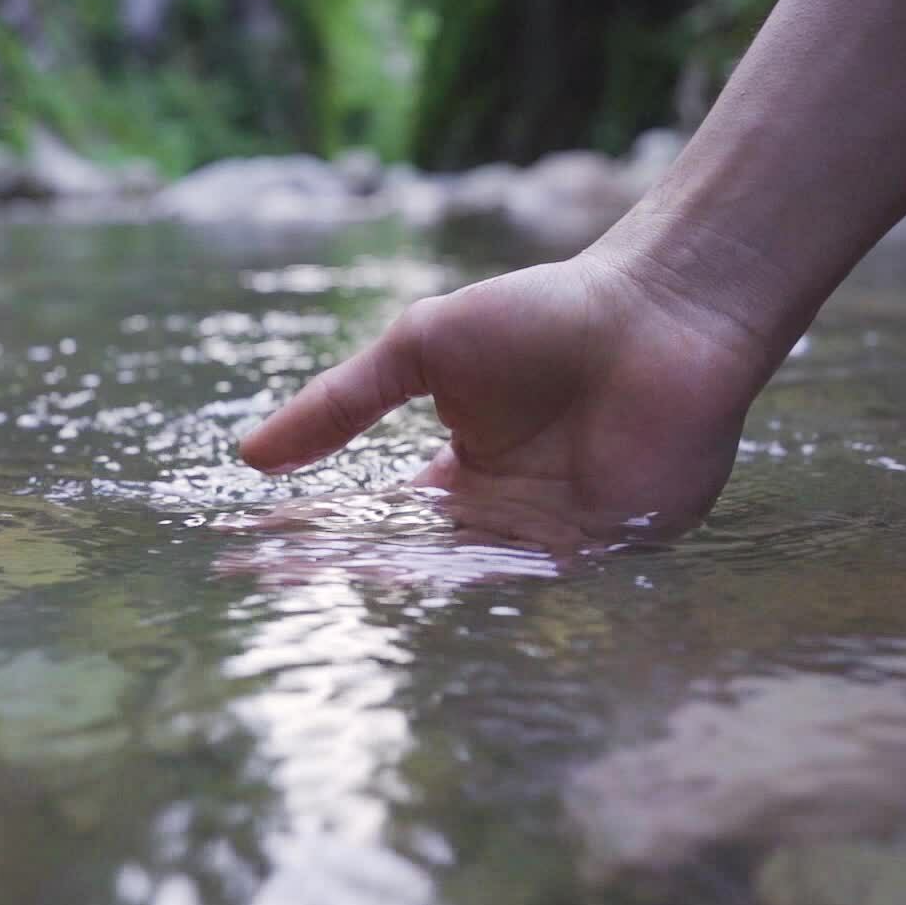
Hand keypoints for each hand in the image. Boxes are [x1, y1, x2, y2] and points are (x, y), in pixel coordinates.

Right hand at [238, 252, 778, 544]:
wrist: (656, 311)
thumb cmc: (545, 315)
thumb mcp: (420, 350)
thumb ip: (344, 404)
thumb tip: (249, 454)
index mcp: (463, 474)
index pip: (382, 522)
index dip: (319, 538)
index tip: (254, 555)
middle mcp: (506, 516)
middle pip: (417, 562)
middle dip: (348, 575)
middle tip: (275, 587)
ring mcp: (558, 536)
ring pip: (472, 578)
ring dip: (409, 588)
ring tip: (338, 593)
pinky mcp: (614, 546)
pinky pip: (542, 577)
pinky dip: (490, 586)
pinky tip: (433, 592)